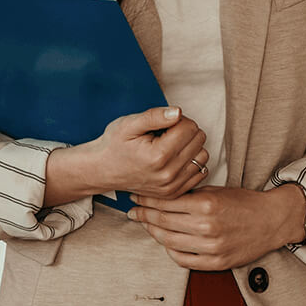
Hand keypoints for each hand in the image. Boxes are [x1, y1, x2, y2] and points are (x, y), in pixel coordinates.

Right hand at [46, 106, 208, 203]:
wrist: (102, 171)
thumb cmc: (114, 144)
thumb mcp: (129, 124)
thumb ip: (155, 116)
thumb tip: (178, 112)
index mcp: (158, 156)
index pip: (190, 127)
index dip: (178, 119)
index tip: (163, 123)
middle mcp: (168, 174)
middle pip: (199, 140)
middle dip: (186, 130)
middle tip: (166, 132)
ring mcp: (171, 187)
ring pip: (203, 156)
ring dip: (191, 146)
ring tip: (171, 144)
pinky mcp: (174, 193)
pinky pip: (200, 172)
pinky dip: (192, 162)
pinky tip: (176, 157)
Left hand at [129, 185, 305, 270]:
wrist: (272, 220)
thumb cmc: (245, 202)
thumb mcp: (217, 190)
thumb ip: (190, 194)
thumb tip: (162, 195)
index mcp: (207, 204)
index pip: (166, 202)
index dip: (147, 199)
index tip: (136, 196)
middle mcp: (207, 227)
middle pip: (163, 222)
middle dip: (144, 215)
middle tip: (133, 211)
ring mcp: (211, 247)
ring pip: (169, 242)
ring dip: (153, 232)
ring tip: (146, 225)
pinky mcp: (215, 263)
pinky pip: (183, 260)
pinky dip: (170, 251)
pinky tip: (166, 242)